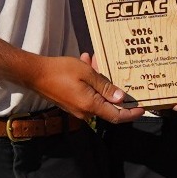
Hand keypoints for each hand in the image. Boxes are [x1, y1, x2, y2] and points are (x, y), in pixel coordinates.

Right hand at [29, 55, 143, 123]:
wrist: (34, 74)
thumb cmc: (60, 71)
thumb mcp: (86, 73)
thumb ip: (105, 86)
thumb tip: (121, 98)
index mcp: (90, 106)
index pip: (116, 116)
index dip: (131, 114)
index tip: (143, 108)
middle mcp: (84, 111)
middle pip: (108, 106)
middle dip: (114, 89)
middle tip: (120, 73)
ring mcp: (77, 108)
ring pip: (96, 96)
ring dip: (100, 81)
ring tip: (97, 61)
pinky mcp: (71, 102)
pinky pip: (86, 94)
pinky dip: (90, 82)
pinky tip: (87, 62)